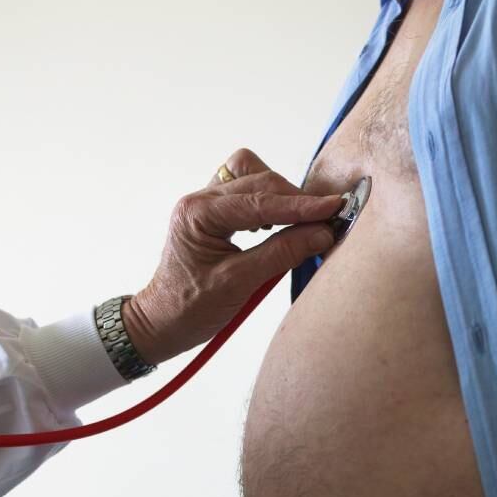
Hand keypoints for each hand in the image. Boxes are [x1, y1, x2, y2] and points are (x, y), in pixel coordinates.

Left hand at [123, 149, 342, 364]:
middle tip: (327, 220)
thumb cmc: (190, 308)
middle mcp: (200, 200)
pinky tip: (277, 221)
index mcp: (198, 214)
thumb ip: (282, 254)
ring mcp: (206, 203)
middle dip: (295, 199)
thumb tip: (322, 233)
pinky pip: (246, 189)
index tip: (334, 207)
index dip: (301, 205)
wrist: (162, 322)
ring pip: (252, 175)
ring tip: (301, 220)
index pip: (260, 202)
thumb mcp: (240, 284)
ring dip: (280, 194)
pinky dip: (268, 199)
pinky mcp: (215, 211)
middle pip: (259, 180)